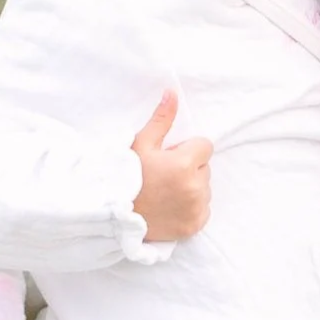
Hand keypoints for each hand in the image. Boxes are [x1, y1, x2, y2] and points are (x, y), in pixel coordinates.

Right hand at [132, 92, 212, 241]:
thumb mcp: (141, 143)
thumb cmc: (126, 176)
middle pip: (205, 168)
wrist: (115, 215)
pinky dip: (192, 207)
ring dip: (192, 187)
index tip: (169, 157)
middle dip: (190, 168)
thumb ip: (162, 120)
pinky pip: (204, 209)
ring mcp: (196, 208)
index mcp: (185, 164)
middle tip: (164, 175)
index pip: (205, 146)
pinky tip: (171, 206)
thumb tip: (172, 93)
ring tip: (166, 191)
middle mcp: (195, 187)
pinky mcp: (195, 225)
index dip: (187, 149)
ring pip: (205, 188)